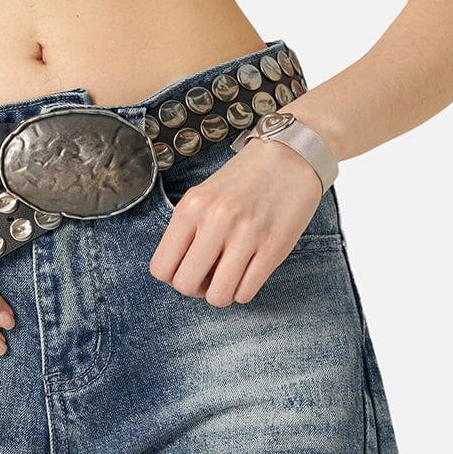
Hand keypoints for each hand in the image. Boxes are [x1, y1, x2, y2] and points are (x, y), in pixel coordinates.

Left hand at [149, 138, 323, 306]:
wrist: (291, 155)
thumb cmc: (245, 180)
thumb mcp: (204, 196)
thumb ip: (188, 231)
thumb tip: (181, 274)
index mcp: (191, 207)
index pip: (161, 268)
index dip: (174, 276)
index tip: (189, 267)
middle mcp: (215, 220)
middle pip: (185, 286)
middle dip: (197, 288)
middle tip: (211, 274)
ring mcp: (246, 235)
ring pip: (217, 297)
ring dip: (223, 292)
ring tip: (231, 274)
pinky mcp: (273, 248)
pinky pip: (245, 294)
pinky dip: (245, 289)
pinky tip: (250, 269)